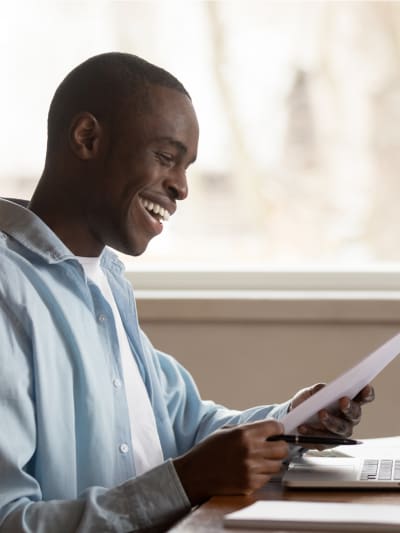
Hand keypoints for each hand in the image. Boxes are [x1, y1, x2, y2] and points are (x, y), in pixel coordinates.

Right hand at [173, 419, 288, 504]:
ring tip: (259, 460)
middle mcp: (251, 450)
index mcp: (244, 434)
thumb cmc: (209, 451)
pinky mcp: (251, 484)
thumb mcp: (226, 430)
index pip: (276, 427)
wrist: (195, 474)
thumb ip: (248, 429)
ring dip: (271, 461)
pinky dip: (263, 474)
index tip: (276, 431)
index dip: (277, 429)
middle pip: (283, 448)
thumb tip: (267, 429)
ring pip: (278, 465)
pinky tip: (251, 470)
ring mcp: (252, 469)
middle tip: (272, 447)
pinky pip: (267, 478)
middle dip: (279, 446)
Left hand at [289, 383, 374, 441]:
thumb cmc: (308, 402)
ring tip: (321, 414)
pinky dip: (313, 432)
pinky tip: (303, 427)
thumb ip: (318, 390)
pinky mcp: (330, 443)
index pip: (362, 397)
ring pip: (342, 428)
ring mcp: (341, 431)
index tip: (366, 387)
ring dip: (332, 421)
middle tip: (343, 401)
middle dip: (350, 408)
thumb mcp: (310, 392)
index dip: (367, 393)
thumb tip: (323, 389)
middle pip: (355, 414)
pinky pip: (324, 439)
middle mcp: (349, 417)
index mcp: (348, 401)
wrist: (294, 418)